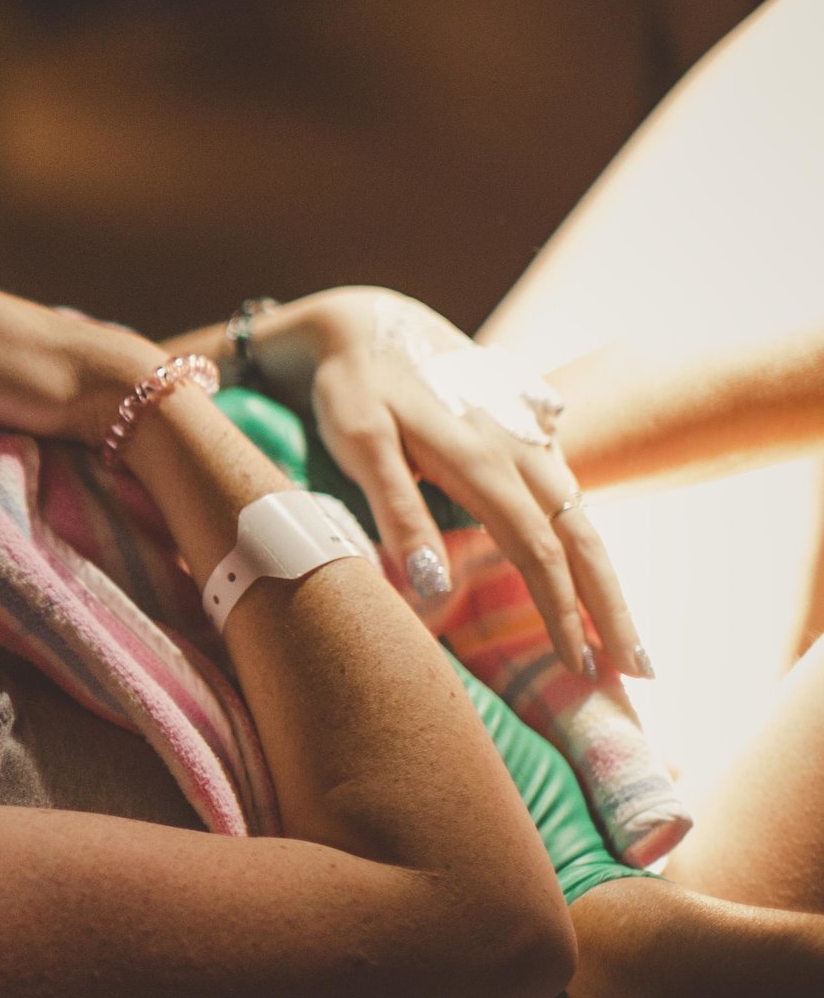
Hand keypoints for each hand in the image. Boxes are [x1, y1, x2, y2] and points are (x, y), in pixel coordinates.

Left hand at [252, 288, 648, 680]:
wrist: (368, 323)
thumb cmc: (356, 390)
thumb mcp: (360, 444)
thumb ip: (396, 511)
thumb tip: (430, 586)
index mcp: (485, 461)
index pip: (539, 551)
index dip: (563, 612)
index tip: (583, 668)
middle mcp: (523, 452)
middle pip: (583, 540)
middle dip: (612, 608)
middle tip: (643, 674)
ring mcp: (532, 441)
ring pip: (582, 518)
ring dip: (606, 579)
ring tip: (626, 636)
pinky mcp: (529, 435)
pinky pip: (568, 495)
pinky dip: (585, 541)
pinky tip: (591, 574)